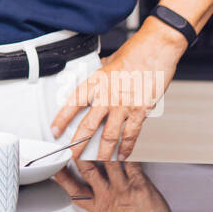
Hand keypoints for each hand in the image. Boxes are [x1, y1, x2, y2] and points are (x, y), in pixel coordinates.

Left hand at [49, 20, 185, 160]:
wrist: (158, 48)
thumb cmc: (136, 51)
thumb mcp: (110, 60)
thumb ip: (102, 72)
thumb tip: (96, 75)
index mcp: (97, 82)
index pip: (73, 103)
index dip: (62, 119)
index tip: (54, 130)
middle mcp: (108, 95)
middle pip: (88, 125)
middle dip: (78, 144)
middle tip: (72, 155)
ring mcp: (124, 105)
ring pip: (109, 136)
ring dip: (102, 152)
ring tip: (96, 162)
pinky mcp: (141, 111)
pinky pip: (131, 134)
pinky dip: (126, 147)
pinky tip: (122, 155)